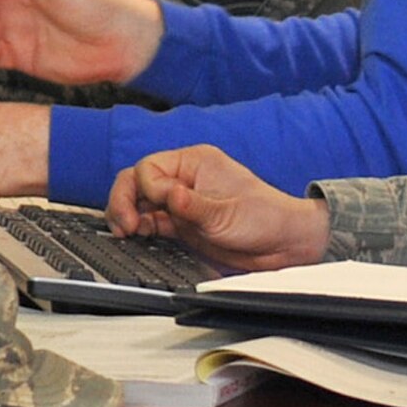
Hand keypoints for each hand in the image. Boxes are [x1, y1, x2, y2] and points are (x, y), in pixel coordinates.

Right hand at [107, 145, 330, 270]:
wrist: (282, 244)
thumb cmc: (265, 218)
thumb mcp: (225, 214)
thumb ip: (192, 205)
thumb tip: (166, 195)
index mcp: (195, 162)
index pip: (149, 167)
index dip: (147, 188)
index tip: (160, 206)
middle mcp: (184, 179)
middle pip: (137, 183)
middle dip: (124, 201)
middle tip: (125, 227)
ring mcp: (181, 202)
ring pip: (139, 203)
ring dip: (127, 216)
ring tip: (127, 234)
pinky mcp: (181, 224)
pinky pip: (150, 223)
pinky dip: (139, 230)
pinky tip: (137, 239)